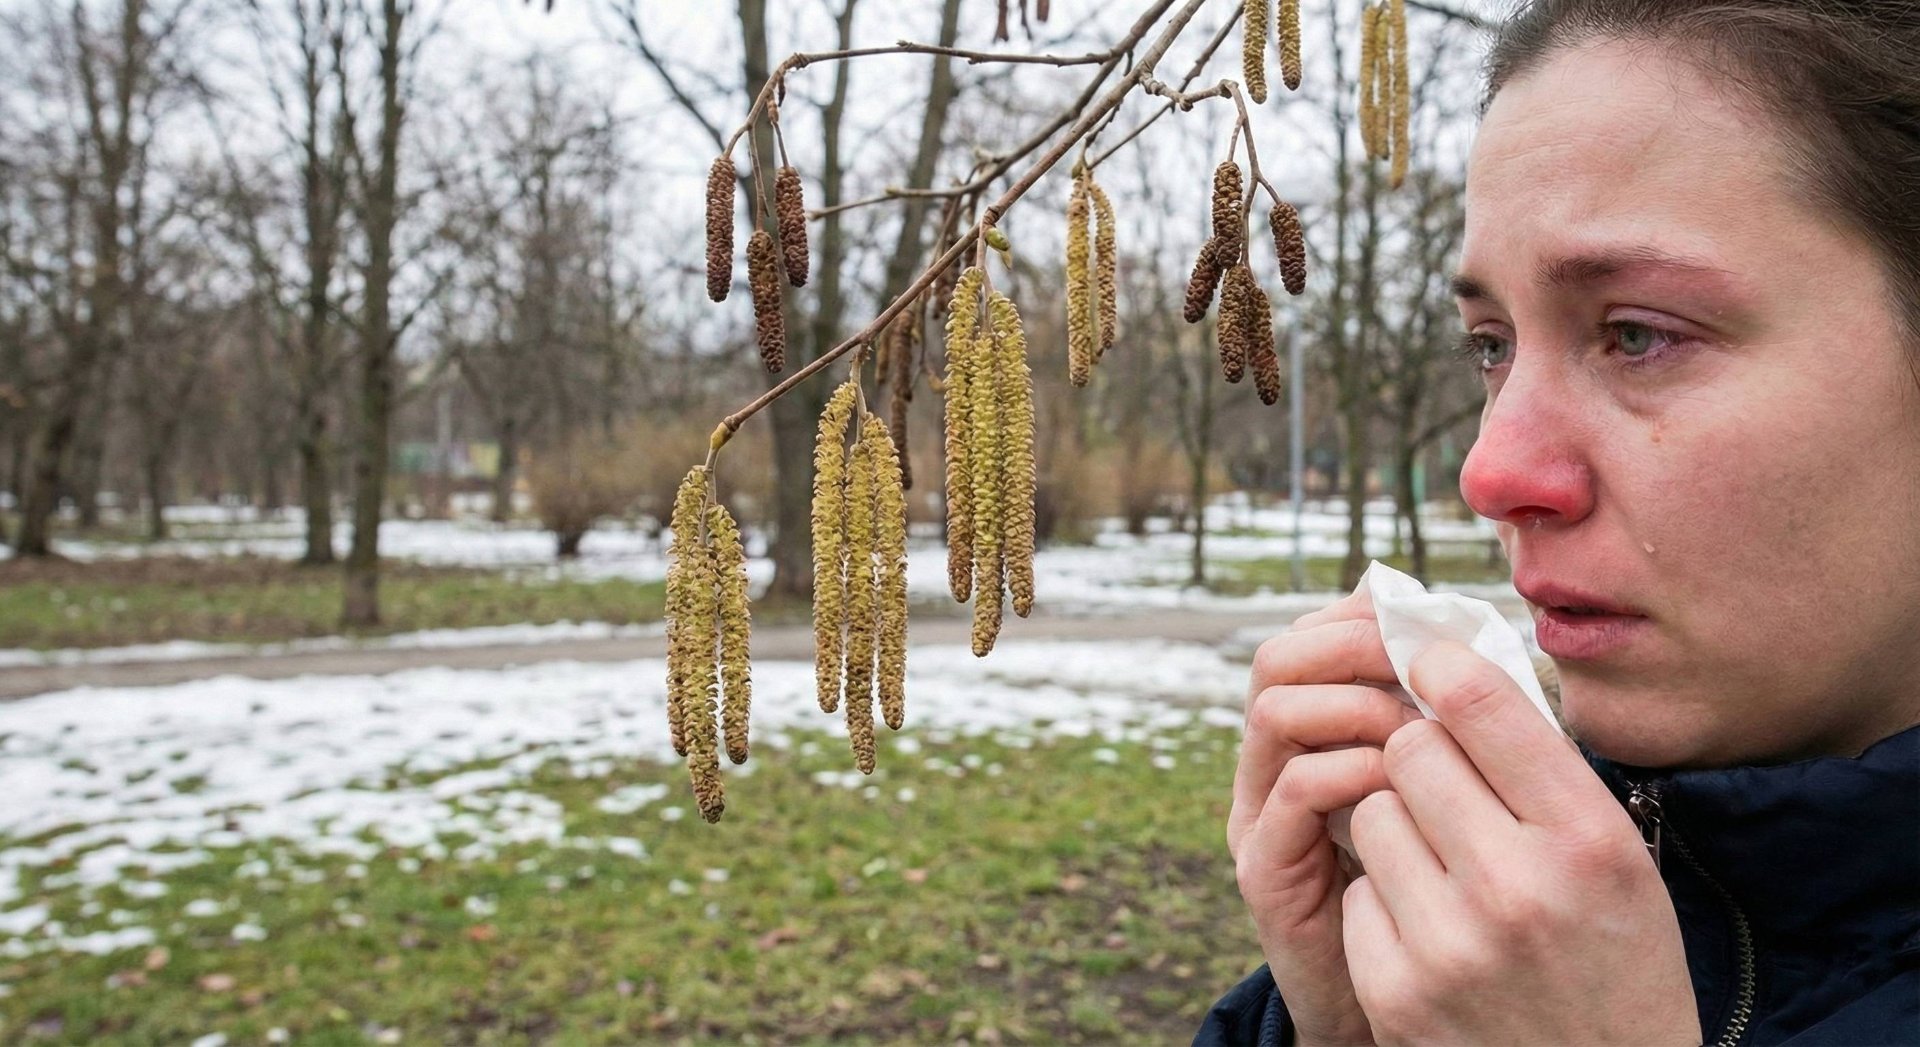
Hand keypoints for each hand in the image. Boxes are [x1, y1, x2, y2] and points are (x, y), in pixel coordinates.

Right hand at [1230, 589, 1421, 1045]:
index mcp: (1317, 735)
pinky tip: (1403, 782)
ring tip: (1415, 726)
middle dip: (1352, 642)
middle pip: (1280, 658)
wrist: (1426, 1014)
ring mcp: (1262, 813)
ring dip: (1355, 701)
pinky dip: (1352, 767)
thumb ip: (1455, 727)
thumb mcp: (1460, 795)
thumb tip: (1479, 636)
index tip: (1427, 612)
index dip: (1362, 613)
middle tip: (1418, 655)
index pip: (1315, 635)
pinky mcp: (1266, 869)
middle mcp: (1275, 763)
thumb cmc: (1456, 898)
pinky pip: (1295, 788)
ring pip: (1277, 708)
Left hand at [1341, 640, 1699, 1045]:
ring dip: (1396, 826)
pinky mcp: (1394, 990)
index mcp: (1588, 843)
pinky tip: (1429, 934)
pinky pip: (1356, 891)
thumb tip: (1457, 666)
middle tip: (1445, 786)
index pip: (1483, 705)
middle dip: (1418, 756)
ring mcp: (1449, 945)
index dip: (1442, 668)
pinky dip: (1381, 902)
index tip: (1427, 661)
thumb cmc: (1616, 966)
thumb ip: (1546, 774)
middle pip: (1408, 750)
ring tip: (1445, 869)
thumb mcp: (1621, 865)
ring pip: (1370, 813)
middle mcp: (1518, 888)